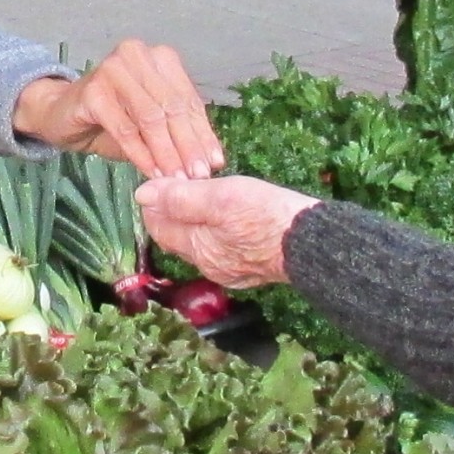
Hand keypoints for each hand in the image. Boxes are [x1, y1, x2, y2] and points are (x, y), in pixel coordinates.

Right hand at [18, 39, 226, 179]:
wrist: (60, 113)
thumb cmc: (111, 118)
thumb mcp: (151, 125)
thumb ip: (179, 134)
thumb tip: (212, 161)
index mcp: (160, 59)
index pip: (188, 99)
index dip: (203, 133)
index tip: (214, 164)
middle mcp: (138, 55)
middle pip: (172, 107)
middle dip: (187, 146)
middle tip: (197, 177)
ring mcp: (114, 69)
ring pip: (150, 118)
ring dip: (166, 153)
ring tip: (176, 180)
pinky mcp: (93, 90)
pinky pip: (125, 128)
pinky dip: (141, 154)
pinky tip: (151, 173)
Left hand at [138, 175, 313, 287]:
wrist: (311, 243)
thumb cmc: (264, 215)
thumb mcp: (219, 197)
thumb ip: (179, 197)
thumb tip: (142, 194)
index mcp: (197, 249)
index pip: (159, 228)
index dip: (154, 204)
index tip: (158, 183)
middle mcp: (209, 266)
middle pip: (179, 238)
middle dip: (174, 214)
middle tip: (180, 186)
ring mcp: (232, 271)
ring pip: (203, 244)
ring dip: (198, 223)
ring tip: (205, 199)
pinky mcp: (252, 269)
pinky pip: (225, 250)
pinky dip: (219, 233)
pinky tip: (230, 220)